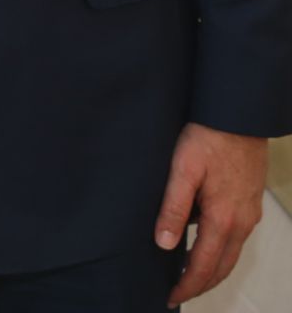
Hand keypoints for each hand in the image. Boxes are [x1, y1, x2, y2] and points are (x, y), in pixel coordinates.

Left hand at [154, 121, 266, 304]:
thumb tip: (164, 243)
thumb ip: (173, 207)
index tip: (171, 296)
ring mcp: (248, 213)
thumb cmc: (208, 138)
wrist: (238, 117)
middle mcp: (241, 222)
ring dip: (212, 269)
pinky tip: (204, 243)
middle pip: (223, 266)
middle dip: (201, 283)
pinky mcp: (249, 202)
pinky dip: (221, 250)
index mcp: (223, 218)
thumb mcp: (183, 170)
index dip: (188, 285)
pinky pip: (236, 236)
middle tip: (178, 292)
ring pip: (231, 253)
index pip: (204, 265)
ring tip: (188, 275)